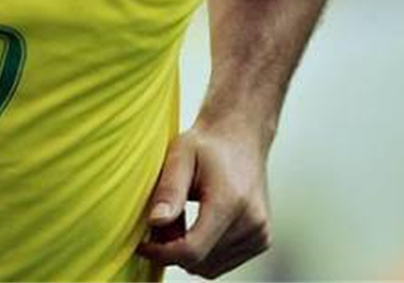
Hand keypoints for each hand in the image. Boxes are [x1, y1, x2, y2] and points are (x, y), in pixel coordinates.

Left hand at [137, 123, 270, 278]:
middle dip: (172, 250)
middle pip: (200, 262)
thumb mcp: (180, 155)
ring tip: (180, 218)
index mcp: (231, 201)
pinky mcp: (262, 240)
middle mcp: (252, 222)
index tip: (141, 245)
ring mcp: (260, 234)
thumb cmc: (207, 144)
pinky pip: (222, 263)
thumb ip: (169, 189)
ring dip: (188, 253)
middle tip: (160, 221)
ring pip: (210, 268)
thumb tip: (155, 221)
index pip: (192, 250)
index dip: (161, 253)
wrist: (240, 135)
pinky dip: (204, 253)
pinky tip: (197, 225)